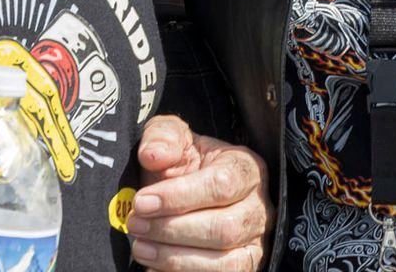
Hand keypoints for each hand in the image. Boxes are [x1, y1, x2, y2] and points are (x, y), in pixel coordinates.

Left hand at [128, 115, 269, 270]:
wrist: (189, 193)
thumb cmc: (184, 164)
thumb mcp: (173, 137)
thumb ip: (163, 137)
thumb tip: (153, 155)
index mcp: (247, 168)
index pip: (221, 185)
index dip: (179, 197)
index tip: (142, 202)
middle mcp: (259, 207)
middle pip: (224, 228)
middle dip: (172, 230)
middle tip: (136, 225)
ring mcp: (256, 242)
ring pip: (226, 262)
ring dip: (176, 259)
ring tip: (141, 248)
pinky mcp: (245, 267)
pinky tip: (155, 267)